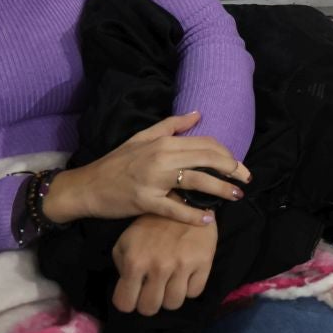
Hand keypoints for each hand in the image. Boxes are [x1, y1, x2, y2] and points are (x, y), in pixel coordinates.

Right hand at [43, 110, 246, 224]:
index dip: (226, 153)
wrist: (86, 187)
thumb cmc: (116, 163)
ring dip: (221, 189)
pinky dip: (194, 215)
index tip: (238, 164)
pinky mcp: (145, 202)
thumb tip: (198, 113)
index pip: (205, 144)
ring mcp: (153, 180)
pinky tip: (208, 219)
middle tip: (246, 179)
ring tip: (236, 196)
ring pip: (197, 182)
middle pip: (207, 159)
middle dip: (232, 169)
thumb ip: (171, 125)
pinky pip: (175, 209)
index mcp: (163, 143)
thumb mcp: (142, 138)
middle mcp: (161, 158)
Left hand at [111, 214, 218, 315]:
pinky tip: (185, 276)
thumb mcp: (126, 241)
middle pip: (150, 308)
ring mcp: (183, 266)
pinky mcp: (204, 262)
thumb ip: (121, 265)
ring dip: (170, 297)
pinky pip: (194, 292)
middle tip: (152, 292)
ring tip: (169, 285)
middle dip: (148, 303)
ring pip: (173, 304)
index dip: (127, 302)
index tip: (133, 295)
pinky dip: (189, 288)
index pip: (125, 303)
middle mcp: (158, 267)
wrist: (185, 201)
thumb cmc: (151, 225)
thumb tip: (128, 286)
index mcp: (135, 262)